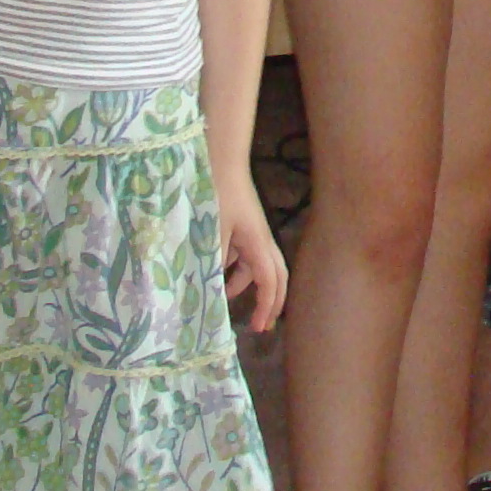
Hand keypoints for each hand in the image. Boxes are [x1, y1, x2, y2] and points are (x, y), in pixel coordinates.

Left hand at [220, 173, 288, 333]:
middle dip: (272, 301)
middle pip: (277, 276)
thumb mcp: (213, 232)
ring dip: (249, 284)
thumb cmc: (219, 195)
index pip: (270, 282)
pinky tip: (218, 271)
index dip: (267, 306)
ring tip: (229, 298)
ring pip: (260, 265)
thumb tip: (213, 287)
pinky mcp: (243, 226)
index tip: (258, 327)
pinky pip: (246, 254)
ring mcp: (254, 233)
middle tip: (262, 324)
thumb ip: (214, 261)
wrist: (221, 164)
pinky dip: (236, 267)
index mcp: (258, 244)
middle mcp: (261, 241)